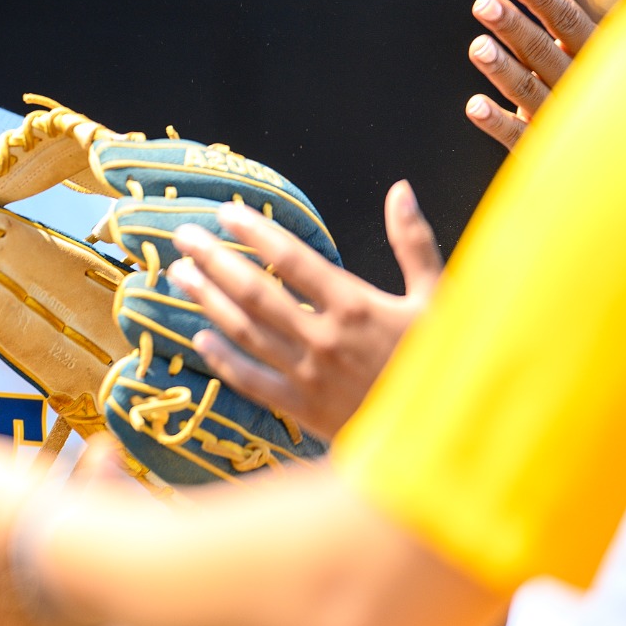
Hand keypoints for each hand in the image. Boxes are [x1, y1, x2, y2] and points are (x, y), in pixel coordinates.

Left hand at [167, 182, 440, 437]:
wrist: (446, 435)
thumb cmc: (444, 361)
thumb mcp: (438, 298)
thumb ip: (414, 244)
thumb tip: (400, 190)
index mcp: (356, 306)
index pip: (292, 259)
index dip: (255, 232)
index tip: (225, 212)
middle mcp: (324, 339)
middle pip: (254, 292)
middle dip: (214, 260)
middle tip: (183, 235)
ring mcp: (309, 376)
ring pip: (245, 332)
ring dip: (208, 301)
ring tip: (179, 274)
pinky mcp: (302, 410)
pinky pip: (251, 381)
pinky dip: (222, 359)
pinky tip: (198, 338)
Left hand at [465, 0, 596, 149]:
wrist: (617, 146)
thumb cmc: (596, 87)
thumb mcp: (592, 54)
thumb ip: (567, 28)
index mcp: (592, 55)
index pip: (569, 22)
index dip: (544, 0)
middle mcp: (578, 84)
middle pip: (543, 53)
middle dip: (513, 27)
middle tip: (483, 3)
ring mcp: (561, 118)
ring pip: (529, 91)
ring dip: (502, 69)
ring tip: (477, 46)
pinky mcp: (541, 148)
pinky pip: (518, 136)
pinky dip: (497, 122)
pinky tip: (474, 106)